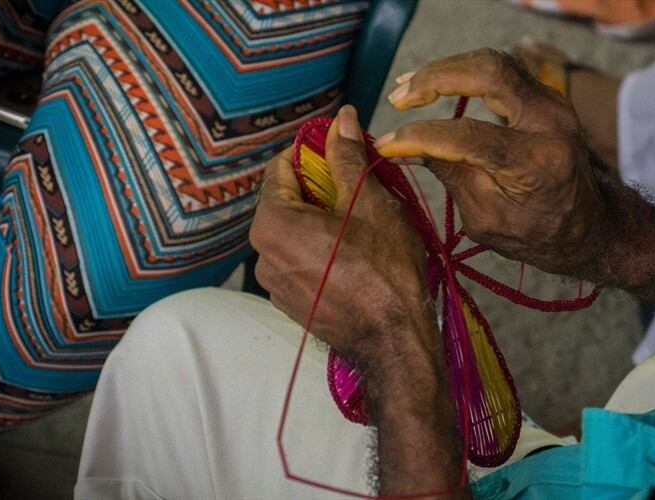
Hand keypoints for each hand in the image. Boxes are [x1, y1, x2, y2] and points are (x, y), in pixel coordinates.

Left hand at [249, 106, 436, 370]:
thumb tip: (340, 119)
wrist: (393, 340)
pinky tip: (353, 255)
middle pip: (285, 201)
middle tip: (357, 186)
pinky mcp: (290, 304)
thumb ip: (346, 157)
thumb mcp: (369, 202)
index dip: (310, 152)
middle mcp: (262, 254)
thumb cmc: (384, 270)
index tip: (338, 148)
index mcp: (272, 223)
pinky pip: (299, 261)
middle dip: (319, 187)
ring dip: (320, 220)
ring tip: (360, 223)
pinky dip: (319, 249)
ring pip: (294, 233)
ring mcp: (274, 283)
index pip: (280, 168)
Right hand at [375, 48, 606, 276]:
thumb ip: (451, 176)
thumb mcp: (486, 219)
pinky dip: (463, 73)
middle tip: (398, 99)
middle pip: (488, 73)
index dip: (420, 137)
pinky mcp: (545, 97)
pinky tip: (433, 83)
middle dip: (434, 79)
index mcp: (537, 162)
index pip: (467, 136)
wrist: (589, 226)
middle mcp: (550, 123)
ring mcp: (553, 103)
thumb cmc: (536, 234)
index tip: (387, 144)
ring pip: (493, 63)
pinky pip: (500, 71)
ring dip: (445, 70)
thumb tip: (409, 146)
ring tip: (407, 87)